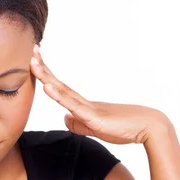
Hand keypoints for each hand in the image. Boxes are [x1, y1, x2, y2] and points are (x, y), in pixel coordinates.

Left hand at [30, 45, 166, 144]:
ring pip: (63, 90)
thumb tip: (64, 119)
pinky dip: (59, 96)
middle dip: (43, 68)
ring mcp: (88, 107)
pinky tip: (48, 87)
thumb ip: (79, 125)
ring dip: (47, 76)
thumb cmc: (124, 128)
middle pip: (58, 83)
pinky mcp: (94, 117)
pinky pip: (73, 105)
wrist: (148, 127)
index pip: (60, 88)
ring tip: (33, 62)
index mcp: (83, 105)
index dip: (47, 75)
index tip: (35, 61)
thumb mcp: (95, 129)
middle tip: (31, 50)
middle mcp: (84, 102)